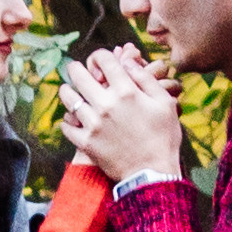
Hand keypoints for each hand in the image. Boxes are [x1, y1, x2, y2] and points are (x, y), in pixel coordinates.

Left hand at [60, 44, 185, 186]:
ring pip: (68, 98)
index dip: (99, 56)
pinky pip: (66, 126)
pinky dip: (67, 120)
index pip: (104, 59)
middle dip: (75, 68)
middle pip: (78, 75)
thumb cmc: (163, 138)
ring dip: (67, 91)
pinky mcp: (86, 142)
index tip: (99, 62)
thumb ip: (146, 79)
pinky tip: (73, 119)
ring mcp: (93, 124)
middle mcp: (106, 104)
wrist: (154, 174)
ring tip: (69, 91)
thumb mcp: (165, 103)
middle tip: (74, 69)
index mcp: (126, 91)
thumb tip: (127, 62)